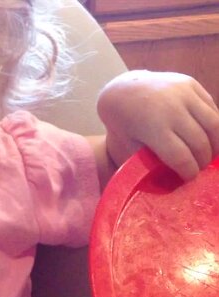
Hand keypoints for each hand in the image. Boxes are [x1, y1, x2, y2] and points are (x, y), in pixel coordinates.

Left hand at [98, 70, 218, 180]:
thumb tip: (168, 178)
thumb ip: (147, 161)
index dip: (189, 171)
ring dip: (215, 143)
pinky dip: (213, 125)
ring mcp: (183, 94)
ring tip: (209, 154)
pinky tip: (208, 136)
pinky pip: (211, 108)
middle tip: (200, 168)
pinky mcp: (191, 84)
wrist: (122, 89)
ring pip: (213, 124)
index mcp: (153, 128)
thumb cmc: (123, 123)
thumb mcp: (128, 146)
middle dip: (202, 160)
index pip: (181, 157)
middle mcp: (172, 109)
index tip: (189, 178)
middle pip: (199, 142)